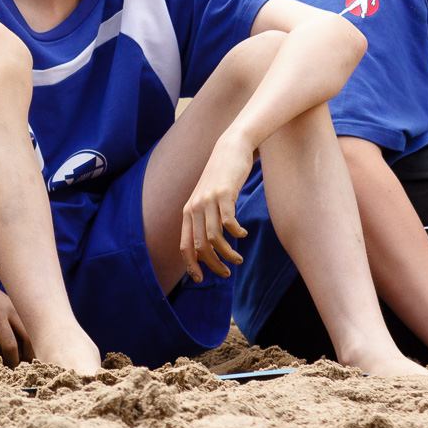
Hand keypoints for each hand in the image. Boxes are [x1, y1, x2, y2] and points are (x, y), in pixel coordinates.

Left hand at [180, 136, 255, 280]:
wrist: (230, 148)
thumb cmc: (221, 177)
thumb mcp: (207, 199)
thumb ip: (204, 220)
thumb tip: (206, 247)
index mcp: (188, 212)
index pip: (184, 245)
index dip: (191, 265)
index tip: (201, 279)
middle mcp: (194, 207)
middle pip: (200, 246)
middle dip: (213, 264)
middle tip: (226, 273)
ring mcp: (208, 200)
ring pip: (214, 237)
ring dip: (227, 253)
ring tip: (238, 259)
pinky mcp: (224, 194)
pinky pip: (228, 222)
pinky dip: (236, 233)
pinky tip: (243, 234)